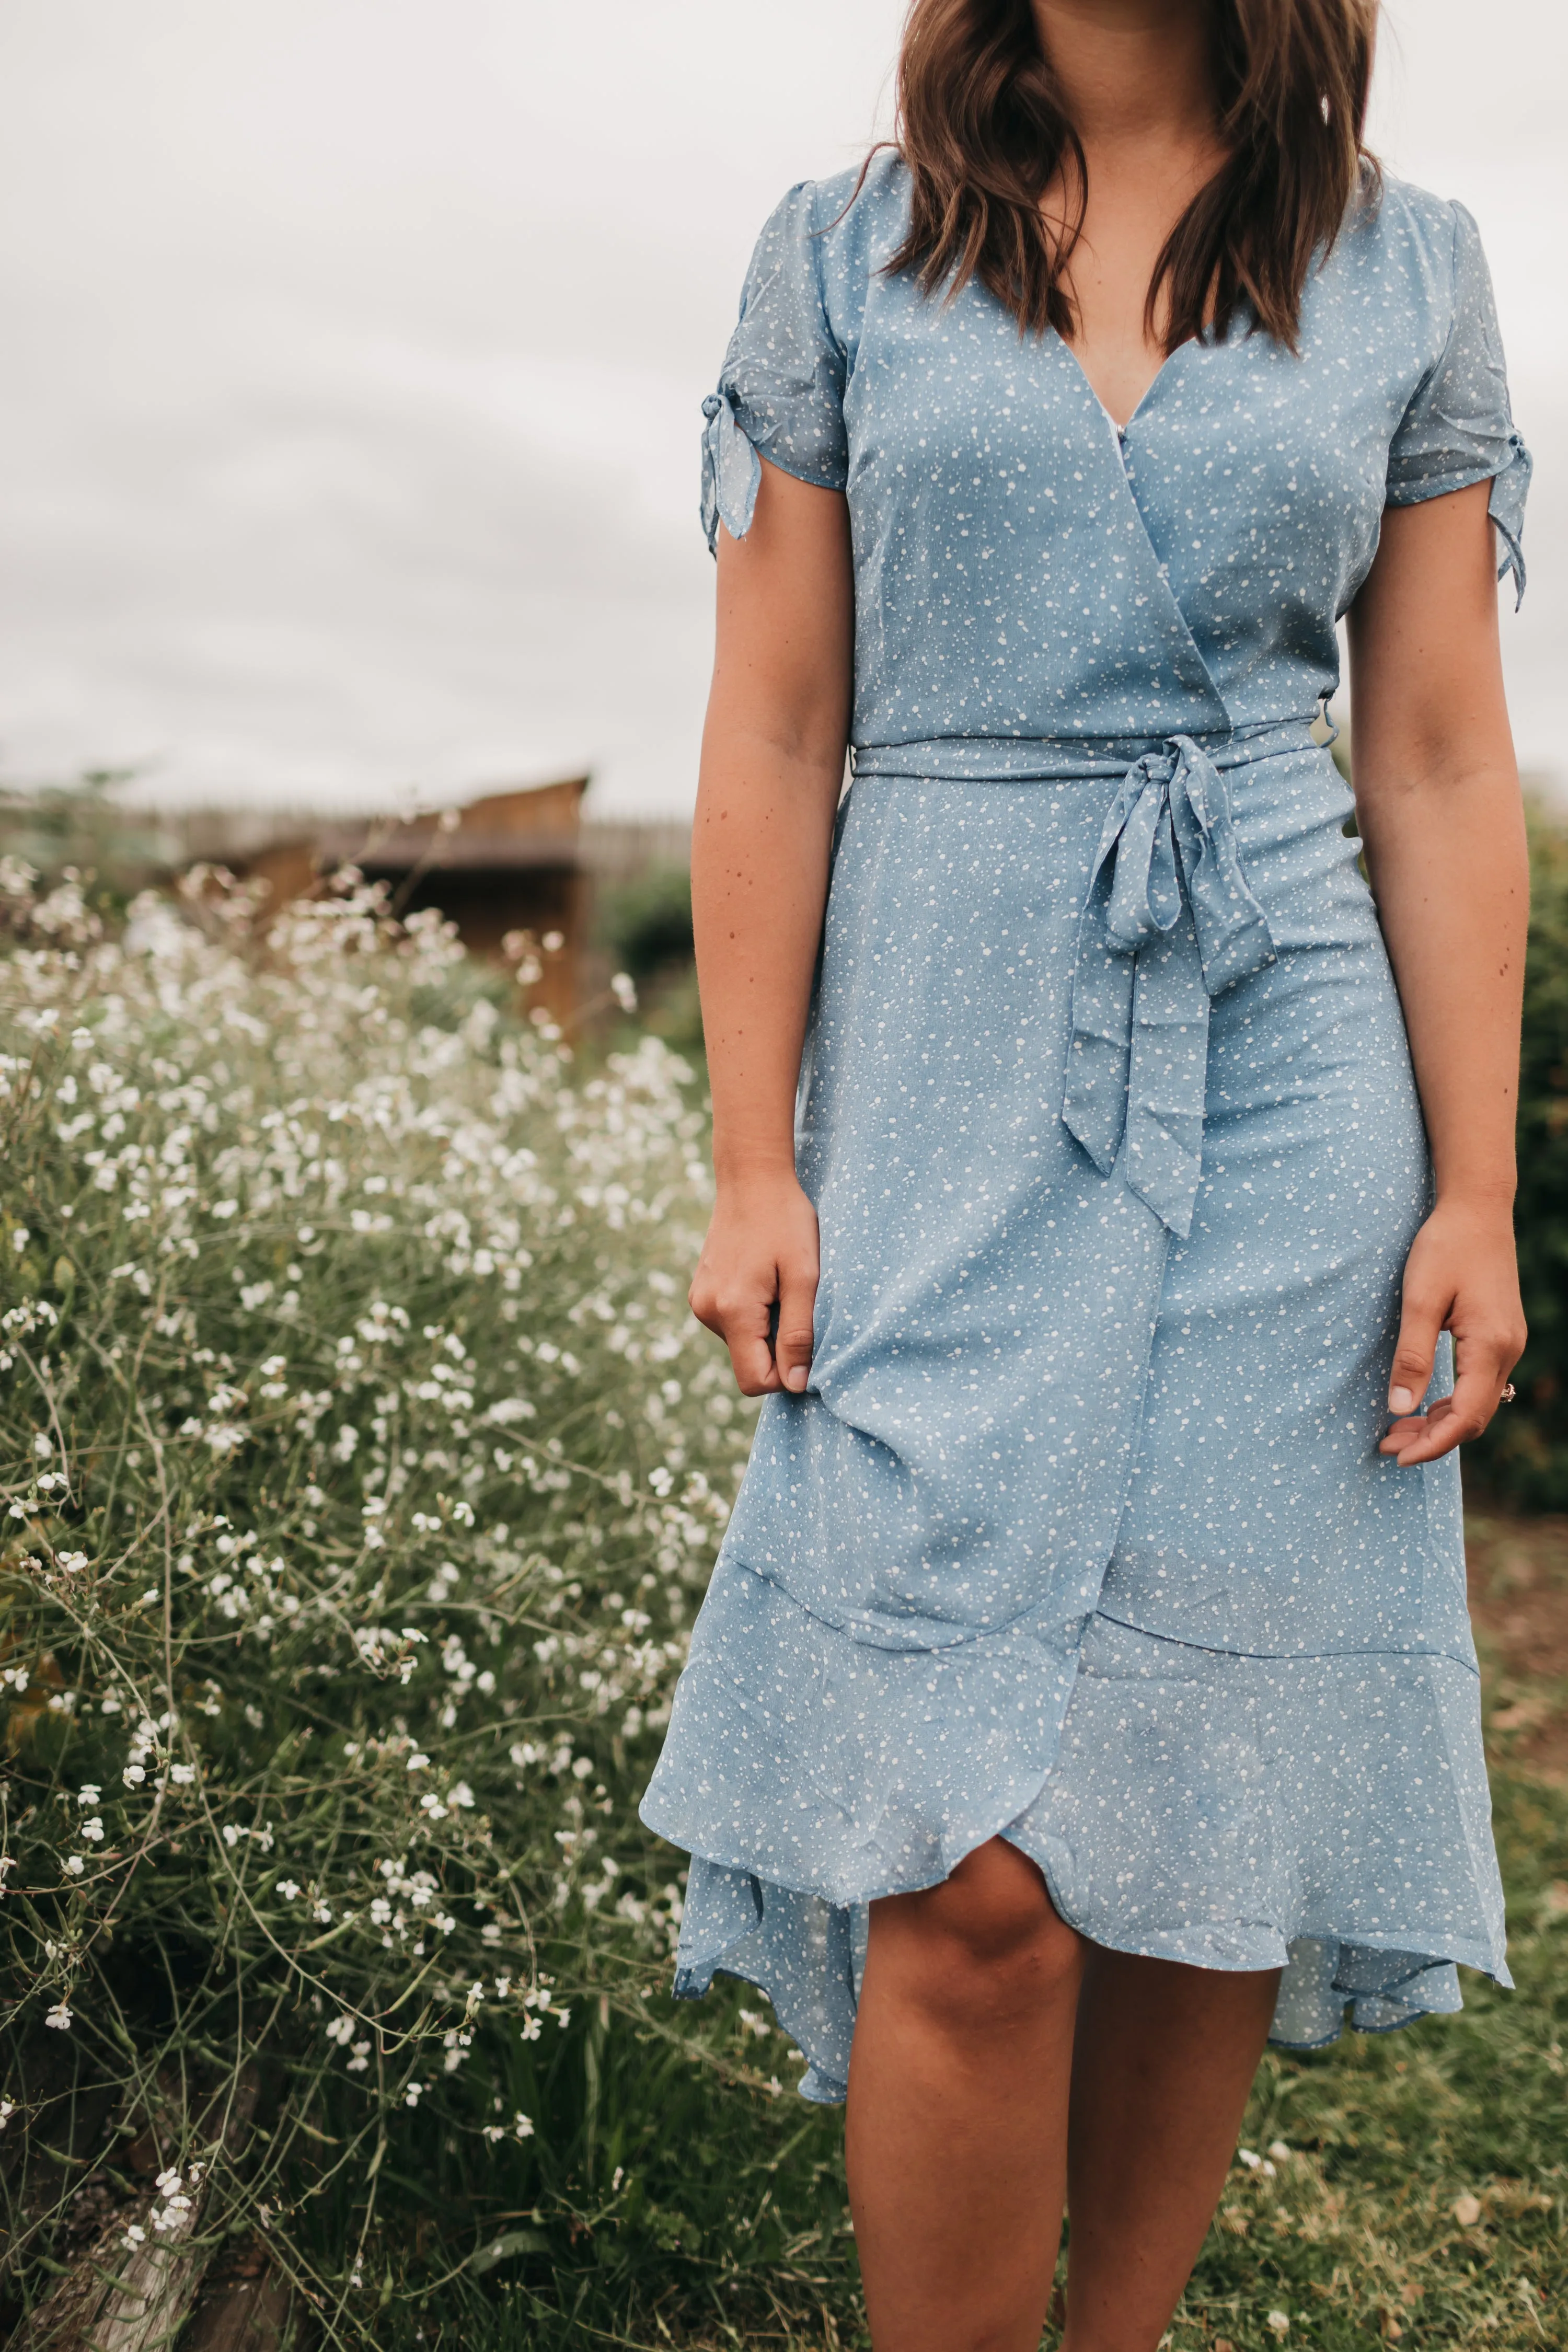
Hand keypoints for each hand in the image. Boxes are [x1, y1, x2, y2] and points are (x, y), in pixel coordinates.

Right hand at [689, 1168, 819, 1396]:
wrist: (752, 1178)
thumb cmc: (785, 1222)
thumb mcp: (804, 1277)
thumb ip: (799, 1334)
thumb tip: (797, 1384)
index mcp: (733, 1311)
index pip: (754, 1381)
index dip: (787, 1374)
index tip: (807, 1341)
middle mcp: (708, 1312)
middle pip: (749, 1363)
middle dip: (778, 1346)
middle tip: (797, 1301)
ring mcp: (701, 1301)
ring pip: (743, 1342)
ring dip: (768, 1327)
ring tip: (781, 1284)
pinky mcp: (702, 1292)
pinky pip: (733, 1322)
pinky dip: (754, 1313)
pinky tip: (766, 1279)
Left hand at [1379, 1198, 1525, 1465]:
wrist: (1476, 1209)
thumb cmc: (1445, 1247)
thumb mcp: (1419, 1300)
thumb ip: (1411, 1356)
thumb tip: (1399, 1409)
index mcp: (1490, 1346)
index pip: (1464, 1417)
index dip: (1431, 1445)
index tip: (1396, 1456)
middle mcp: (1507, 1350)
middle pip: (1474, 1418)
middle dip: (1432, 1439)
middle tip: (1387, 1446)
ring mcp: (1508, 1344)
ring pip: (1478, 1403)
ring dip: (1440, 1423)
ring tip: (1397, 1430)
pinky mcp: (1500, 1335)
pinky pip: (1479, 1384)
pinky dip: (1451, 1402)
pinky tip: (1422, 1403)